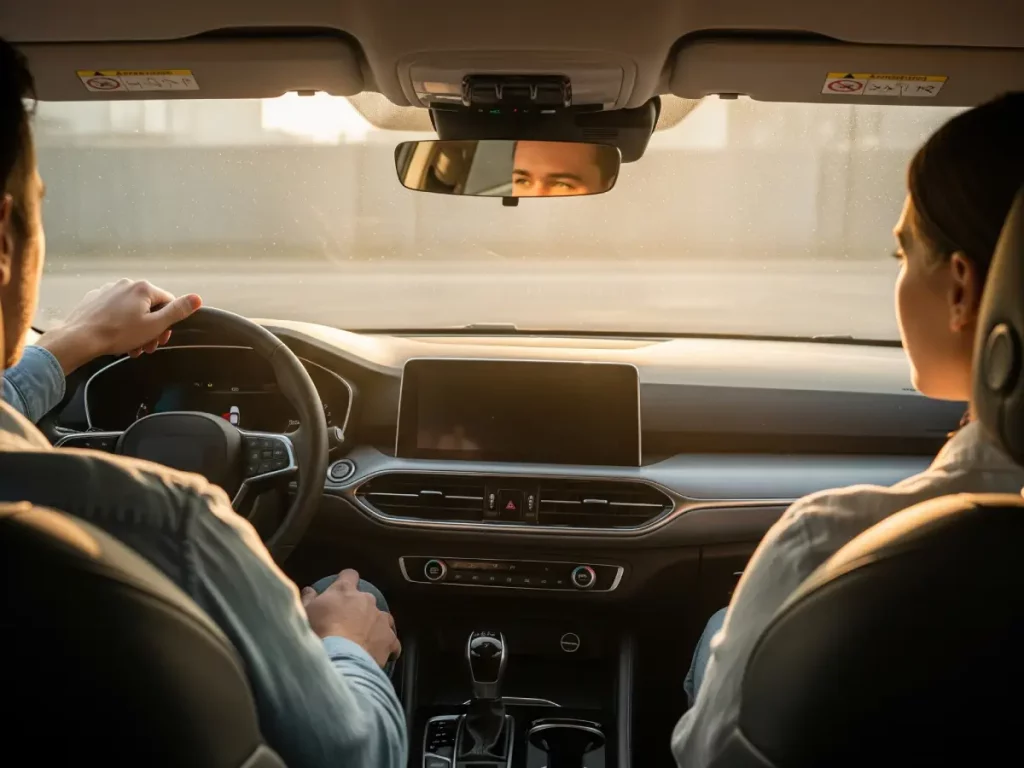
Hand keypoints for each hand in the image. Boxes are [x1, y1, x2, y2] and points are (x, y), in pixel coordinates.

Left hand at [37, 279, 201, 373]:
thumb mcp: (154, 325)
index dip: (167, 324)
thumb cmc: (118, 334)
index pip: (168, 303)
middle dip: (151, 329)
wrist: (79, 338)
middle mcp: (126, 284)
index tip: (160, 339)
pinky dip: (119, 322)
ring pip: (132, 310)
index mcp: (144, 288)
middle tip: (146, 347)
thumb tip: (197, 298)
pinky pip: (114, 310)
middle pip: (149, 307)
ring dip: (136, 329)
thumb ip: (177, 311)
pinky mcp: (95, 298)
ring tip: (130, 346)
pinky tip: (115, 336)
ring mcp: (109, 290)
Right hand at [301, 569, 399, 667]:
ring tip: (365, 640)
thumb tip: (310, 590)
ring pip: (382, 618)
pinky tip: (382, 655)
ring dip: (375, 626)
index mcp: (344, 591)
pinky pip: (393, 642)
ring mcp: (381, 619)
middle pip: (366, 599)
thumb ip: (309, 599)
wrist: (338, 659)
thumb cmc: (317, 633)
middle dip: (360, 608)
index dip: (347, 580)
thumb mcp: (305, 613)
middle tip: (348, 623)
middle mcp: (366, 600)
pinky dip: (387, 647)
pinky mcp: (390, 639)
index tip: (343, 588)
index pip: (349, 575)